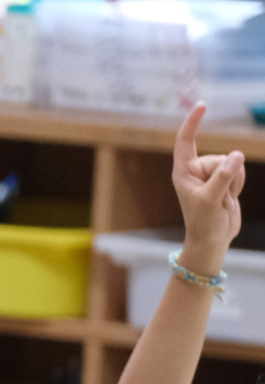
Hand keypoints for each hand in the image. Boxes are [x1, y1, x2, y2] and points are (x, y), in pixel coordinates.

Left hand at [172, 102, 244, 271]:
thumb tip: (237, 155)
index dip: (192, 123)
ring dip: (233, 181)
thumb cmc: (204, 223)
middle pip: (220, 157)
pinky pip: (239, 170)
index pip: (185, 142)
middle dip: (225, 175)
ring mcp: (211, 175)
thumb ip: (223, 177)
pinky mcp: (224, 179)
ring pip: (233, 162)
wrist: (213, 239)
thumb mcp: (211, 200)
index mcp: (183, 172)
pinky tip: (229, 197)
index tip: (201, 105)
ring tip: (221, 199)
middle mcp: (195, 171)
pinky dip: (238, 184)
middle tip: (216, 197)